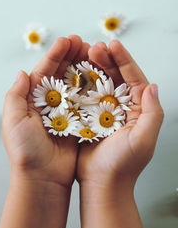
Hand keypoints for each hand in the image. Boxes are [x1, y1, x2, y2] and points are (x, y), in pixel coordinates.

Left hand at [2, 36, 89, 188]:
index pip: (44, 71)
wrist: (43, 177)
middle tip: (85, 43)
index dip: (56, 55)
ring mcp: (66, 112)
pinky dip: (92, 88)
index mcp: (32, 100)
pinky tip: (100, 77)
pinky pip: (87, 102)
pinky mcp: (79, 122)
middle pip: (62, 74)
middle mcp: (50, 103)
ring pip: (76, 85)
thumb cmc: (26, 151)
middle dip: (72, 56)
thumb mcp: (14, 121)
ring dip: (84, 69)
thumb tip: (22, 73)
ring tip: (94, 55)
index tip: (67, 41)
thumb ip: (16, 96)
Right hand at [77, 40, 163, 193]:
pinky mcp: (90, 118)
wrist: (102, 184)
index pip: (134, 79)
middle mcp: (123, 108)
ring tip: (84, 55)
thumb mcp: (143, 139)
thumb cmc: (123, 165)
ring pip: (100, 84)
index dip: (125, 60)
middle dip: (107, 60)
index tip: (112, 44)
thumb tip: (152, 86)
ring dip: (93, 69)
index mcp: (138, 110)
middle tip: (93, 48)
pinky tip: (74, 74)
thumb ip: (152, 113)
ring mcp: (105, 112)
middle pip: (116, 77)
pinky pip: (86, 96)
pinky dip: (81, 84)